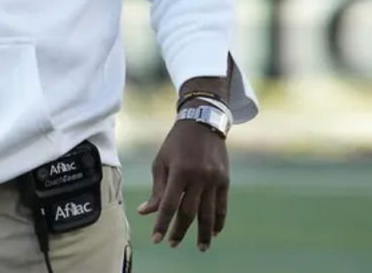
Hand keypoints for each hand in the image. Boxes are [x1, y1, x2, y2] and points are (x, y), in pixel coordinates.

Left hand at [136, 119, 228, 251]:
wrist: (202, 123)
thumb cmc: (175, 144)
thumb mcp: (161, 162)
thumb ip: (157, 189)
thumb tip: (146, 212)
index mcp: (179, 171)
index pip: (169, 205)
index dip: (162, 224)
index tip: (157, 239)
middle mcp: (198, 177)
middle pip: (189, 212)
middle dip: (180, 231)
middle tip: (173, 244)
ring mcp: (214, 179)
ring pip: (208, 213)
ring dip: (203, 233)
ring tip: (200, 247)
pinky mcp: (225, 180)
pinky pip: (222, 205)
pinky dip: (219, 220)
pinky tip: (214, 232)